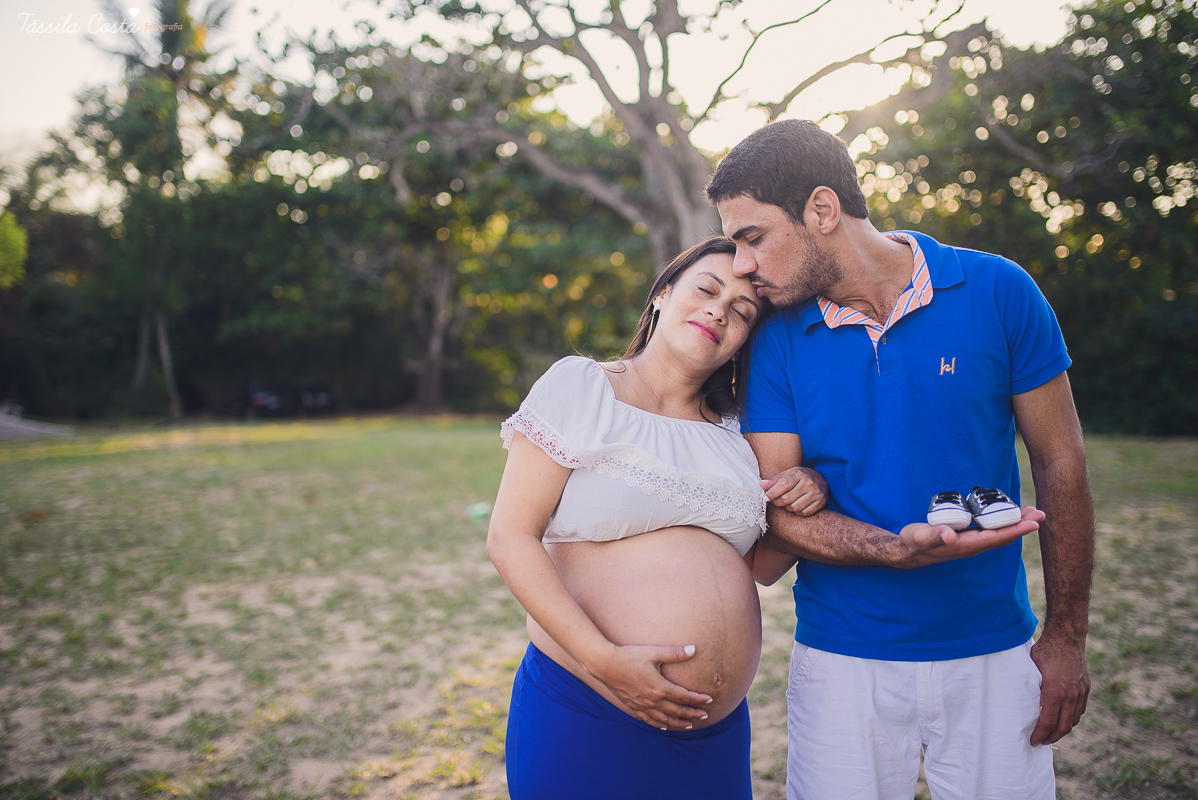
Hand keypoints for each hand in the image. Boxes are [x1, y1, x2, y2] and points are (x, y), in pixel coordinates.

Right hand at [589, 643, 712, 729]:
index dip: (698, 699)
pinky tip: (663, 726)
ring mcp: (642, 705)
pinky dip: (658, 724)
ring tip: (689, 725)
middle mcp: (653, 700)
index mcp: (660, 687)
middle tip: (704, 715)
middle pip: (677, 710)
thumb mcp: (654, 652)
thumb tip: (694, 649)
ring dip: (678, 722)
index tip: (709, 700)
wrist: (605, 664)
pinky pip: (648, 719)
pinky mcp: (632, 706)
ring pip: (664, 718)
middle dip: (692, 713)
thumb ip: (675, 653)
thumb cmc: (630, 656)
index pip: (684, 697)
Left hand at [761, 467, 828, 515]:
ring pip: (795, 507)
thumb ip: (774, 480)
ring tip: (787, 502)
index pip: (783, 485)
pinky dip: (797, 512)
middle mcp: (809, 483)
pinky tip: (796, 505)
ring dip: (787, 508)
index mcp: (799, 474)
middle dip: (777, 502)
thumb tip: (761, 484)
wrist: (820, 479)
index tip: (766, 497)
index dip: (772, 493)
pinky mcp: (821, 502)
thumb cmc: (799, 477)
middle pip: (787, 499)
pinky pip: (804, 512)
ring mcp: (817, 493)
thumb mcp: (787, 474)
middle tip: (775, 500)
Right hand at [895, 506, 1044, 568]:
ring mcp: (969, 541)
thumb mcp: (920, 537)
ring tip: (1029, 512)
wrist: (905, 552)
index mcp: (966, 545)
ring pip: (998, 532)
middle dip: (1022, 524)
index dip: (1017, 529)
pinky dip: (1001, 521)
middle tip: (1040, 513)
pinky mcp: (965, 536)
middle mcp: (972, 545)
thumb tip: (950, 535)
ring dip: (1015, 522)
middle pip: (1003, 535)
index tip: (1034, 522)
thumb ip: (934, 535)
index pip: (997, 537)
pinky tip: (1004, 514)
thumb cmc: (913, 543)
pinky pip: (989, 529)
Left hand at [1029, 629, 1089, 744]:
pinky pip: (1080, 710)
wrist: (1067, 637)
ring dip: (1062, 730)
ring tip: (1050, 734)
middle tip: (1040, 742)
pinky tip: (1063, 720)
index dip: (1040, 734)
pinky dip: (1071, 719)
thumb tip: (1019, 702)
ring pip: (1073, 720)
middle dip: (1051, 737)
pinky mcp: (1086, 688)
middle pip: (1063, 726)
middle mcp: (1070, 695)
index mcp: (1055, 691)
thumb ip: (1030, 687)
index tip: (1033, 740)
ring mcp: (1080, 692)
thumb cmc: (1045, 651)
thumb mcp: (1032, 669)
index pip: (1047, 721)